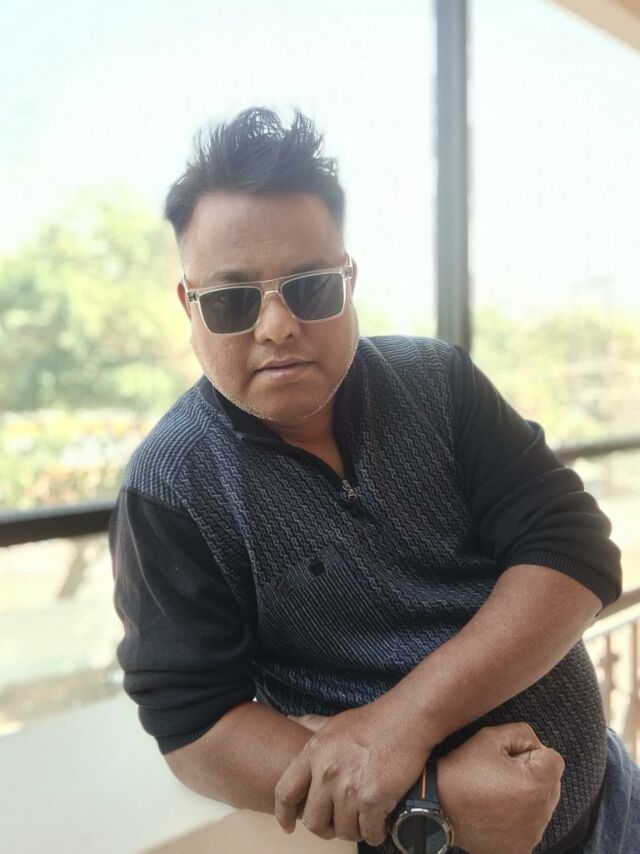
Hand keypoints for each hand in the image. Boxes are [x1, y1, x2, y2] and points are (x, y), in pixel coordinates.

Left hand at [275, 698, 432, 845]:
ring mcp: (349, 788)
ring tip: (362, 820)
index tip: (288, 825)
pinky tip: (379, 823)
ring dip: (353, 830)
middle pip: (313, 821)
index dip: (284, 814)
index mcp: (314, 753)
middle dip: (325, 828)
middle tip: (337, 823)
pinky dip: (375, 833)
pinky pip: (369, 833)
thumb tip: (291, 720)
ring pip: (342, 831)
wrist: (406, 720)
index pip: (285, 792)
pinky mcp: (373, 800)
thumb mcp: (333, 721)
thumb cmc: (372, 720)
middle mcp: (327, 773)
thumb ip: (310, 724)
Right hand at [438, 723, 565, 853]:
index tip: (510, 757)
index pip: (554, 759)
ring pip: (543, 805)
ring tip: (497, 793)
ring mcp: (531, 835)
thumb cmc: (462, 771)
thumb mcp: (490, 737)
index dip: (531, 752)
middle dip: (533, 774)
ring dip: (527, 796)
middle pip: (552, 784)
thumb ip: (523, 733)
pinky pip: (531, 827)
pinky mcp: (521, 849)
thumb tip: (537, 745)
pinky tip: (497, 811)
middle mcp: (540, 814)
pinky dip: (520, 818)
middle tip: (501, 774)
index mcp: (536, 784)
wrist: (437, 808)